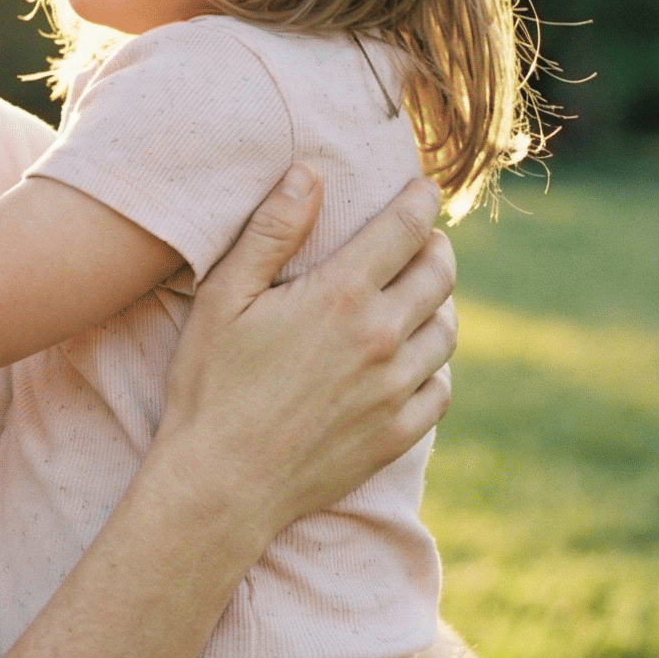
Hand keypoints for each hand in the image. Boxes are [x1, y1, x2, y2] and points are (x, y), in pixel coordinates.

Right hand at [153, 171, 457, 543]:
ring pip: (446, 330)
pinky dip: (435, 365)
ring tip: (418, 297)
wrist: (221, 483)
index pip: (405, 229)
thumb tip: (309, 173)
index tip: (424, 189)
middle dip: (435, 247)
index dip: (420, 201)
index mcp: (340, 296)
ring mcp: (395, 391)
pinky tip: (413, 360)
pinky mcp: (398, 434)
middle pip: (438, 275)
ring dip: (438, 304)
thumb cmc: (211, 385)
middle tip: (423, 240)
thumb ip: (271, 231)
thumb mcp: (224, 298)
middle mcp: (381, 339)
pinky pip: (441, 388)